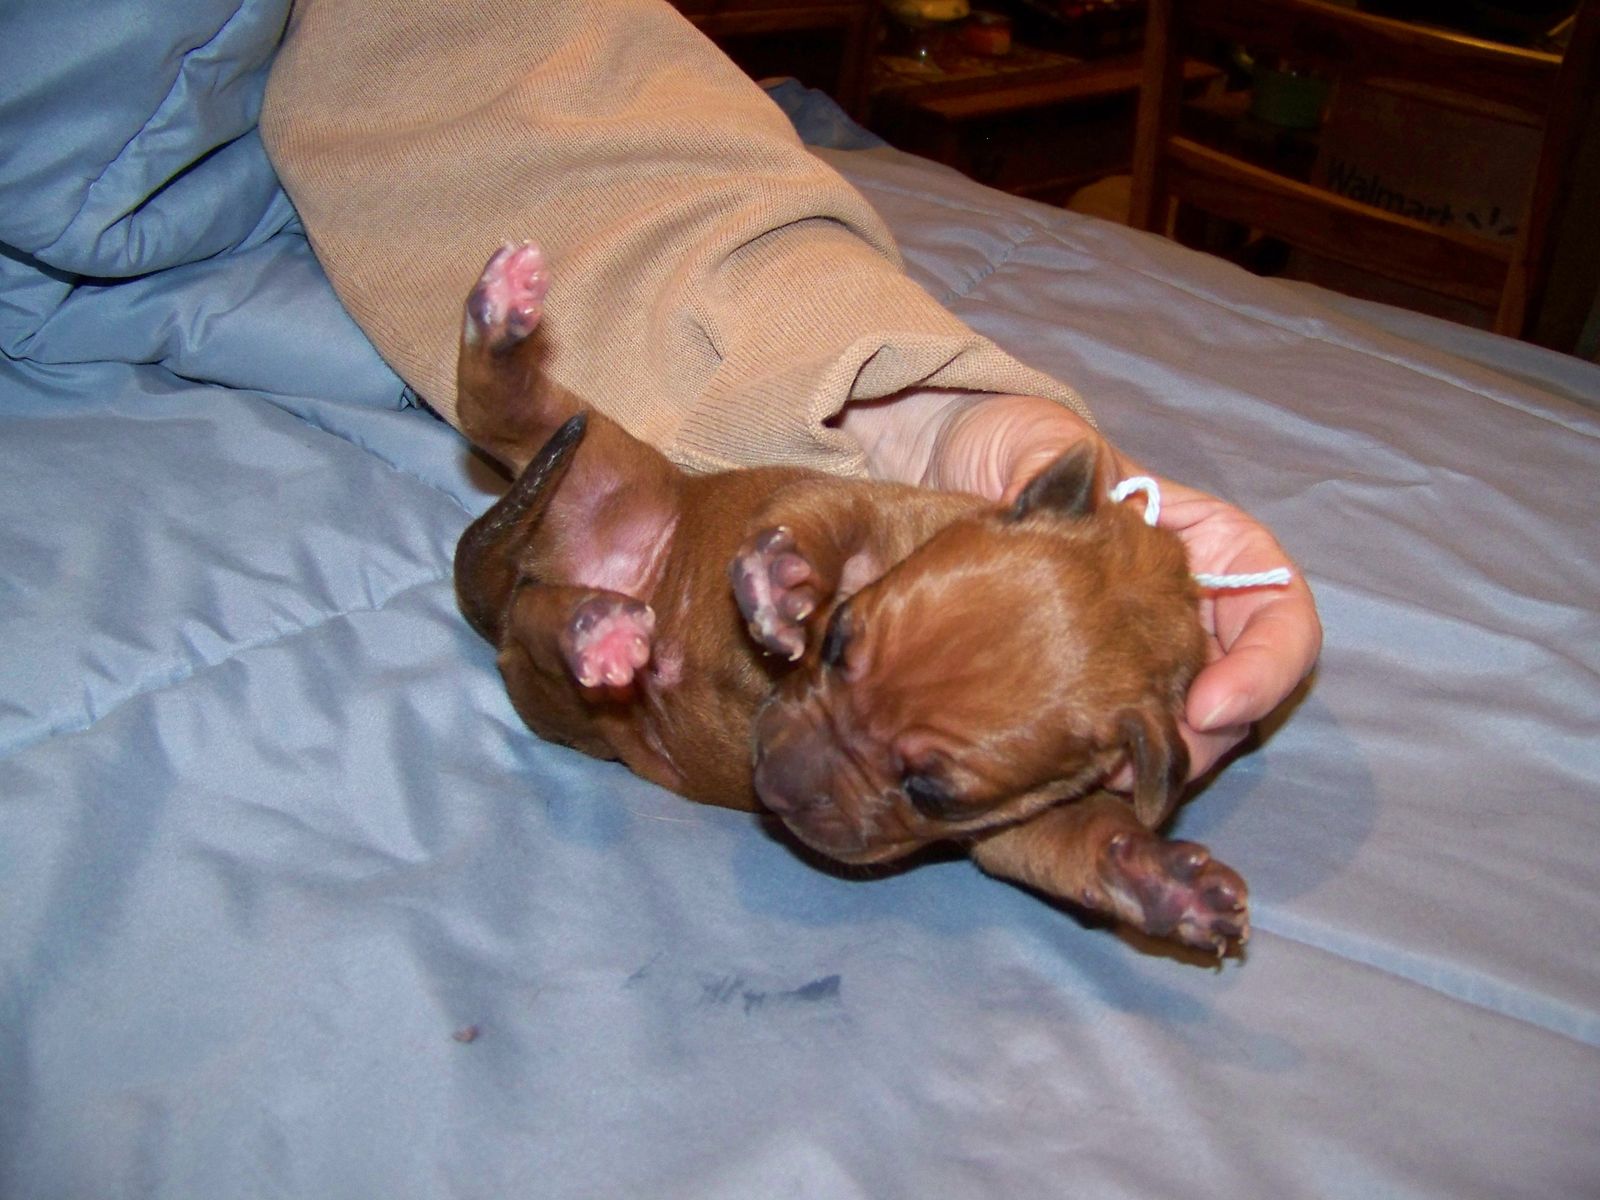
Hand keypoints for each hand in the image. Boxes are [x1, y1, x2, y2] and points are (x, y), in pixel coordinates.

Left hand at [839, 391, 1321, 780]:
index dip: (1267, 664)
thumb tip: (1057, 494)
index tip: (1210, 704)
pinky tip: (1070, 768)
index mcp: (1204, 543)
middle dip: (1206, 737)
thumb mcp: (1033, 440)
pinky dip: (1111, 761)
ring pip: (1188, 727)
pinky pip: (1123, 736)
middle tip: (1142, 760)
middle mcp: (1187, 605)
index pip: (1279, 606)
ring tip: (1101, 772)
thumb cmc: (1007, 447)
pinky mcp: (1090, 686)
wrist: (944, 475)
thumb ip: (1054, 459)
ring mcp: (1142, 651)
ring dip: (1158, 760)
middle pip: (1242, 688)